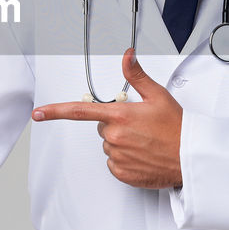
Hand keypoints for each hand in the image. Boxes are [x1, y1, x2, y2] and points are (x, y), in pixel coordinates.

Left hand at [32, 49, 182, 188]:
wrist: (191, 157)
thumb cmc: (176, 127)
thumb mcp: (157, 96)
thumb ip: (136, 76)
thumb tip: (127, 56)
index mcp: (119, 115)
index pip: (80, 111)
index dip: (55, 111)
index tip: (38, 113)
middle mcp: (115, 136)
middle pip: (101, 128)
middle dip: (115, 125)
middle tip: (139, 127)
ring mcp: (117, 156)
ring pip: (109, 146)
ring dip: (122, 143)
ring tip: (144, 142)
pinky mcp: (122, 173)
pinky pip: (114, 164)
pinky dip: (125, 160)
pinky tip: (142, 156)